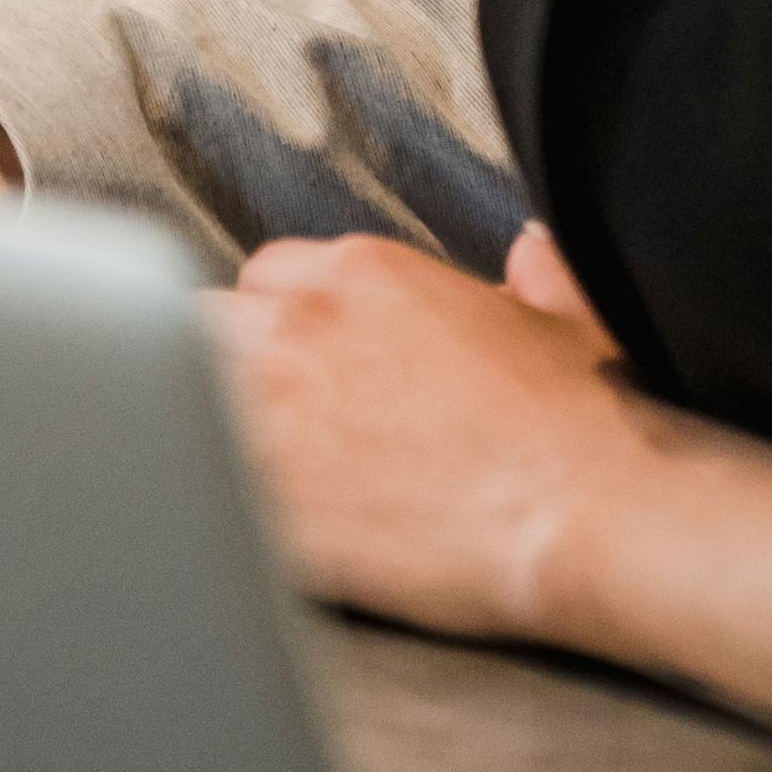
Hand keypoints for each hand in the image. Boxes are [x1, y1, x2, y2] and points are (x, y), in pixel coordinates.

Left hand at [216, 219, 636, 642]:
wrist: (586, 513)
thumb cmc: (584, 423)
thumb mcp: (567, 320)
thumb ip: (533, 274)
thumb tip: (530, 250)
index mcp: (362, 272)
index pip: (267, 276)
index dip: (280, 322)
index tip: (301, 366)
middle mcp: (300, 326)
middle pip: (205, 323)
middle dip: (224, 364)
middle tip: (264, 418)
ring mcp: (273, 409)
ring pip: (184, 393)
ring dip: (201, 424)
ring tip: (229, 467)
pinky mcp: (266, 496)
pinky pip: (192, 480)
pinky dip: (204, 496)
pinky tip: (231, 521)